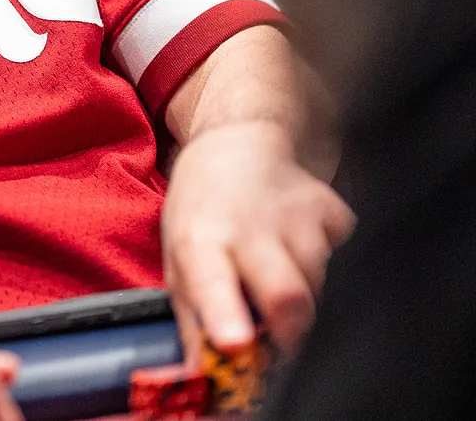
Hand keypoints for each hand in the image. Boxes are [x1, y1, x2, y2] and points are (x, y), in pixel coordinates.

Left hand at [162, 120, 354, 355]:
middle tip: (283, 340)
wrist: (234, 148)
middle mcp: (250, 226)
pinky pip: (346, 262)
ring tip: (280, 279)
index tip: (236, 343)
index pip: (215, 282)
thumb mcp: (177, 261)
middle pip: (289, 293)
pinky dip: (331, 271)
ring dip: (308, 300)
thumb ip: (193, 321)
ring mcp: (298, 217)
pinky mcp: (334, 211)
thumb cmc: (201, 214)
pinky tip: (302, 252)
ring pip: (323, 286)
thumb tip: (203, 375)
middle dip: (293, 331)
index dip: (227, 316)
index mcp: (201, 241)